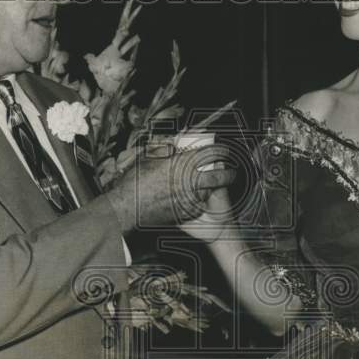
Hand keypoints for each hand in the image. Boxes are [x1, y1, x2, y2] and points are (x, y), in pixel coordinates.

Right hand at [105, 144, 235, 231]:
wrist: (128, 207)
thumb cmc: (135, 181)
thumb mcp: (149, 158)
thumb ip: (165, 149)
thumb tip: (173, 145)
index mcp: (184, 163)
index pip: (212, 153)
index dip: (221, 150)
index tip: (224, 151)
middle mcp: (191, 181)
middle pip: (220, 176)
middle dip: (228, 174)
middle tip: (230, 173)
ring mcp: (190, 199)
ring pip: (209, 192)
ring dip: (210, 188)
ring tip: (209, 187)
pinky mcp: (186, 213)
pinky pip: (198, 205)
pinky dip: (197, 202)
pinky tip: (191, 200)